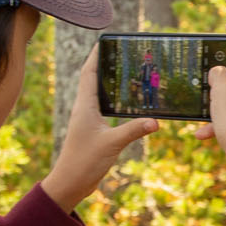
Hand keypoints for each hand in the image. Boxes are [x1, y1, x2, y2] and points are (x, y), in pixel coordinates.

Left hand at [41, 47, 160, 212]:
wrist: (69, 184)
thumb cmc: (84, 162)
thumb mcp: (112, 144)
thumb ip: (133, 130)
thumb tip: (156, 120)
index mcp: (84, 106)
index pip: (88, 73)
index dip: (96, 56)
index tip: (104, 41)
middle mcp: (84, 109)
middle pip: (92, 79)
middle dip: (104, 64)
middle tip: (120, 53)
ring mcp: (87, 120)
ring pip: (97, 93)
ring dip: (107, 81)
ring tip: (124, 71)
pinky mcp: (91, 131)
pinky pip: (101, 108)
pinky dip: (111, 100)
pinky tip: (124, 102)